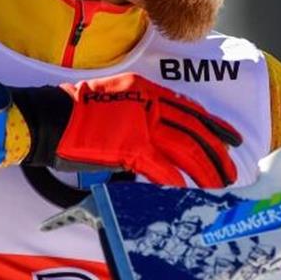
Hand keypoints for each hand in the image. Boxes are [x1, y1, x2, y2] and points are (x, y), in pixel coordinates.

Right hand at [12, 73, 242, 187]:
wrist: (47, 117)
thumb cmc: (76, 112)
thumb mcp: (117, 99)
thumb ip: (142, 112)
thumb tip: (162, 135)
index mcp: (147, 90)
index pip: (191, 109)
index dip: (215, 126)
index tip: (231, 139)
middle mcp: (148, 103)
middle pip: (195, 130)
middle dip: (217, 152)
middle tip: (232, 170)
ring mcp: (140, 124)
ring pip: (185, 148)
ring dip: (205, 168)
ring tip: (218, 184)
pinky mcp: (127, 146)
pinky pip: (160, 166)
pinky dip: (175, 178)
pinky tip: (187, 189)